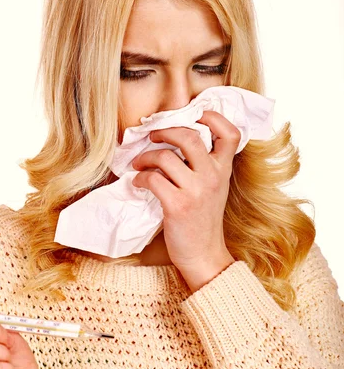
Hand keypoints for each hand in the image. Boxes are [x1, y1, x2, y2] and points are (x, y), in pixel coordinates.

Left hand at [131, 110, 237, 291]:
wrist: (204, 255)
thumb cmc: (203, 220)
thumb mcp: (215, 188)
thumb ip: (206, 164)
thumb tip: (176, 138)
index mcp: (224, 170)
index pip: (230, 133)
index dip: (213, 117)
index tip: (194, 113)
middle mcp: (214, 177)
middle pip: (189, 136)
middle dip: (165, 130)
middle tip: (152, 135)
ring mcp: (196, 191)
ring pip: (165, 156)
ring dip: (146, 157)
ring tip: (139, 163)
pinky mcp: (177, 205)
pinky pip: (152, 179)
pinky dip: (140, 177)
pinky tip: (138, 182)